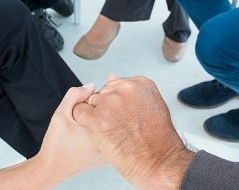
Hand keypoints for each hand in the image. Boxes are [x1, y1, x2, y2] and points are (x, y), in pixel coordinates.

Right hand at [38, 84, 105, 178]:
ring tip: (84, 130)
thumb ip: (75, 95)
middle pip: (114, 112)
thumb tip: (92, 85)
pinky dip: (106, 130)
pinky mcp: (112, 154)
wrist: (54, 168)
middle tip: (82, 122)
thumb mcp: (61, 115)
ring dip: (105, 119)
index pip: (107, 101)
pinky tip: (88, 136)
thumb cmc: (57, 143)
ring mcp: (113, 149)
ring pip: (115, 123)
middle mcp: (111, 140)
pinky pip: (114, 134)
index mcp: (100, 128)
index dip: (93, 99)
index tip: (82, 108)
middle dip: (102, 108)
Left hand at [73, 75, 193, 189]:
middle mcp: (125, 88)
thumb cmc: (158, 141)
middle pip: (103, 92)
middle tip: (116, 126)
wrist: (159, 161)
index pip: (115, 84)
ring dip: (95, 116)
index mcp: (140, 83)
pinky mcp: (98, 118)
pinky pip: (79, 111)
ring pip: (90, 101)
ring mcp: (111, 102)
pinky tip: (95, 131)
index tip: (122, 115)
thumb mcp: (154, 107)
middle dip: (105, 108)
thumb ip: (133, 92)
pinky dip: (83, 121)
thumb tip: (111, 76)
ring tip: (109, 131)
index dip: (115, 103)